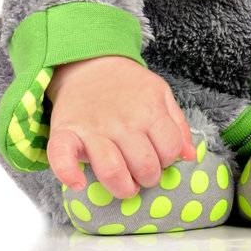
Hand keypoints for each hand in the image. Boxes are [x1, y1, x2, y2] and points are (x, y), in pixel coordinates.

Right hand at [44, 56, 194, 198]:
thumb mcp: (159, 93)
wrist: (88, 63)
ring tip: (123, 183)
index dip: (167, 160)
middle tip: (140, 172)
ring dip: (122, 187)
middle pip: (145, 166)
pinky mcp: (66, 132)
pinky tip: (78, 183)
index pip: (169, 151)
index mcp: (149, 110)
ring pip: (113, 171)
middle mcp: (123, 121)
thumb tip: (188, 156)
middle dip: (147, 178)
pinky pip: (62, 158)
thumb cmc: (126, 84)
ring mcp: (93, 128)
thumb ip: (177, 124)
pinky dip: (68, 174)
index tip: (157, 157)